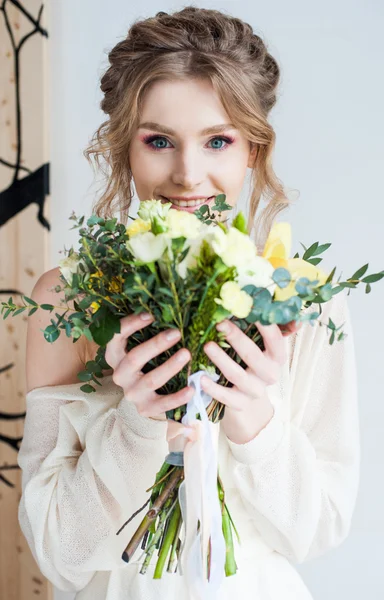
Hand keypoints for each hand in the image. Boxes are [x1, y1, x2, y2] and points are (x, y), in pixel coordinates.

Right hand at [105, 312, 193, 418]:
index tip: (150, 314)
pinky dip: (178, 397)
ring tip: (186, 354)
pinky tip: (192, 388)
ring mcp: (132, 393)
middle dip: (156, 344)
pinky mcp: (146, 408)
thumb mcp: (139, 346)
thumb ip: (146, 331)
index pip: (116, 338)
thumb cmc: (145, 363)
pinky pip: (163, 404)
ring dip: (170, 366)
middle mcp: (120, 375)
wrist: (143, 398)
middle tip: (176, 333)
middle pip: (134, 358)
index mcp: (115, 356)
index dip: (131, 325)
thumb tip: (162, 307)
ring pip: (151, 380)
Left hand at [201, 319, 301, 443]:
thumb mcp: (264, 348)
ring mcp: (255, 391)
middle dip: (236, 338)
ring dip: (221, 359)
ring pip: (237, 375)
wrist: (251, 401)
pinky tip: (201, 378)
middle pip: (253, 356)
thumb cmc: (255, 364)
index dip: (263, 324)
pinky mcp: (240, 404)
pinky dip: (213, 388)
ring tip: (207, 345)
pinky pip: (226, 397)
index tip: (248, 307)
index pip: (274, 338)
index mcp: (277, 357)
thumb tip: (293, 315)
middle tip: (219, 324)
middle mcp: (269, 374)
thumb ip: (272, 329)